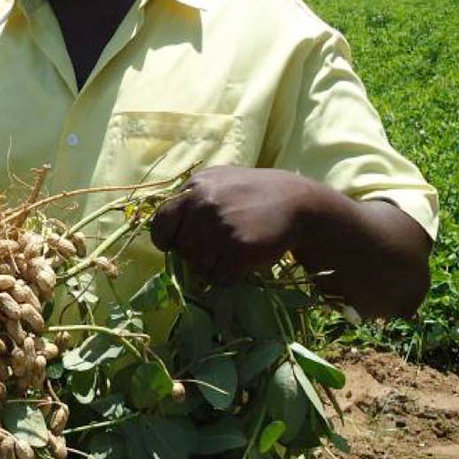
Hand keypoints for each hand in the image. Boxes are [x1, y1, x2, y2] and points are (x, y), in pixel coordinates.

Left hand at [149, 166, 311, 282]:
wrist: (297, 203)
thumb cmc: (254, 193)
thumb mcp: (219, 182)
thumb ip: (191, 200)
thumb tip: (166, 233)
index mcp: (195, 187)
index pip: (161, 222)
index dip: (166, 238)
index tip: (173, 245)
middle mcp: (204, 205)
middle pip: (181, 249)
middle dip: (195, 254)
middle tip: (216, 249)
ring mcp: (220, 227)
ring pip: (198, 266)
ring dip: (212, 267)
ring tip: (231, 255)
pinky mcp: (239, 249)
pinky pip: (219, 277)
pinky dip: (228, 276)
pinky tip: (241, 263)